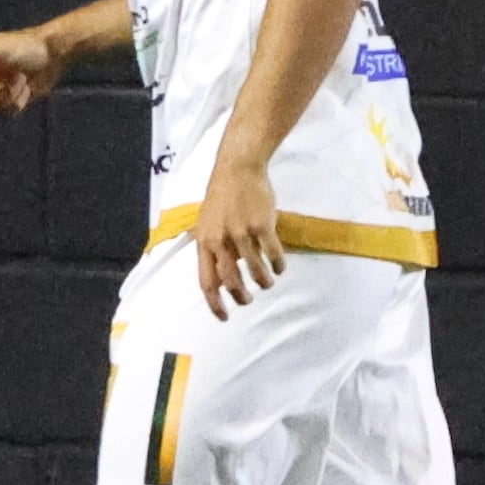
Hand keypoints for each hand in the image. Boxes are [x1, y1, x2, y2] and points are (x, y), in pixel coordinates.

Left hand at [191, 152, 287, 316]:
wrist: (237, 168)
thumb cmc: (222, 196)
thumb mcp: (208, 223)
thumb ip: (213, 249)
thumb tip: (221, 279)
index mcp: (204, 241)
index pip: (207, 282)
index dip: (215, 304)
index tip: (224, 316)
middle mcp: (221, 240)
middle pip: (231, 281)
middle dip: (241, 297)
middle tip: (248, 300)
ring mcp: (242, 232)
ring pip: (255, 270)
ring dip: (263, 282)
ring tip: (267, 283)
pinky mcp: (262, 225)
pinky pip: (273, 254)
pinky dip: (278, 265)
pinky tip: (280, 267)